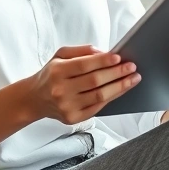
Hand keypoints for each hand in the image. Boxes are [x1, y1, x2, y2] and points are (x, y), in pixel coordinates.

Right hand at [25, 45, 140, 124]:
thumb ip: (81, 51)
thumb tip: (103, 53)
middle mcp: (61, 90)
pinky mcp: (73, 118)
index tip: (119, 57)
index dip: (103, 61)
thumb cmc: (51, 74)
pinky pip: (98, 107)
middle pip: (95, 81)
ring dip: (120, 87)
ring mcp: (67, 106)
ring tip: (133, 78)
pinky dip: (112, 97)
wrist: (35, 99)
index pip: (84, 66)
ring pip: (100, 96)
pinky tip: (121, 89)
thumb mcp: (60, 55)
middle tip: (132, 67)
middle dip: (117, 73)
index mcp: (57, 71)